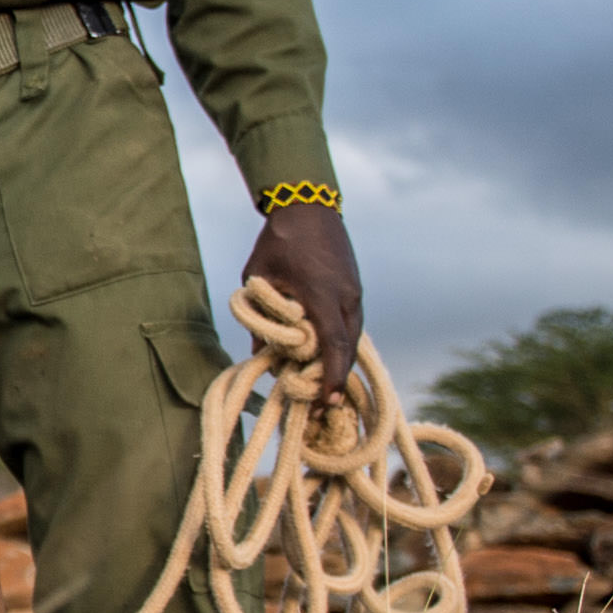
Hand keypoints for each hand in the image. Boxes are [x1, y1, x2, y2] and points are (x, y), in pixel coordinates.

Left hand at [242, 202, 362, 406]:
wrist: (307, 206)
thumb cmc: (277, 241)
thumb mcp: (257, 280)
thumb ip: (259, 318)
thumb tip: (258, 353)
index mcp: (322, 294)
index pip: (333, 343)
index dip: (332, 375)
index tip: (328, 401)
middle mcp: (346, 296)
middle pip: (348, 346)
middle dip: (338, 377)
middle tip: (322, 405)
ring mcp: (354, 291)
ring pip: (353, 336)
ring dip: (340, 361)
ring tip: (324, 387)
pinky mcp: (354, 288)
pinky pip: (351, 323)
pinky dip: (341, 342)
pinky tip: (327, 356)